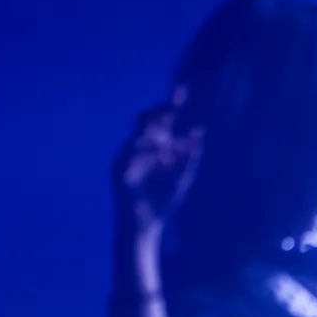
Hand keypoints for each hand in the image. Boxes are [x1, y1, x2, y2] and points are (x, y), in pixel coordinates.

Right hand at [112, 88, 203, 239]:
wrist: (146, 226)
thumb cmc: (163, 202)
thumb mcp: (183, 177)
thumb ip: (189, 156)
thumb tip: (198, 131)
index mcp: (155, 148)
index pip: (161, 121)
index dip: (170, 105)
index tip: (183, 90)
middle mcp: (139, 149)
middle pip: (145, 121)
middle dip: (160, 111)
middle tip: (176, 104)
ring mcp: (126, 158)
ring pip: (139, 135)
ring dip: (157, 136)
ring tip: (171, 147)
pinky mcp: (118, 170)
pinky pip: (131, 154)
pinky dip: (148, 151)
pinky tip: (162, 155)